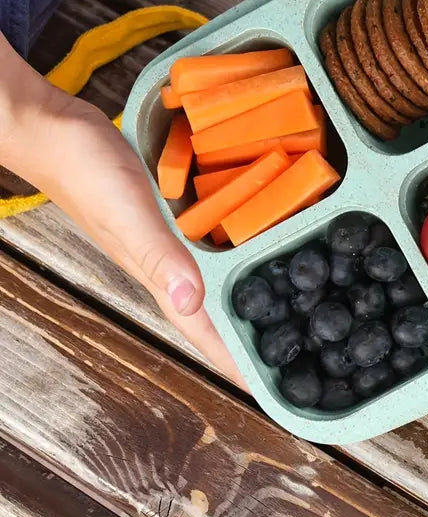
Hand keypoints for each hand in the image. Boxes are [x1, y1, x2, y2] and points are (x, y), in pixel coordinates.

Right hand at [0, 36, 245, 388]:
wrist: (55, 129)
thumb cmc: (86, 170)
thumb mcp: (129, 212)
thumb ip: (159, 255)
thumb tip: (193, 302)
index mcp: (156, 272)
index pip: (199, 328)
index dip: (230, 359)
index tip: (264, 387)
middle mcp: (162, 262)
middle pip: (208, 312)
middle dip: (241, 337)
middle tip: (283, 352)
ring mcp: (163, 238)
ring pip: (208, 279)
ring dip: (237, 298)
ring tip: (277, 308)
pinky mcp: (165, 212)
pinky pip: (204, 242)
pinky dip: (228, 252)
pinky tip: (246, 243)